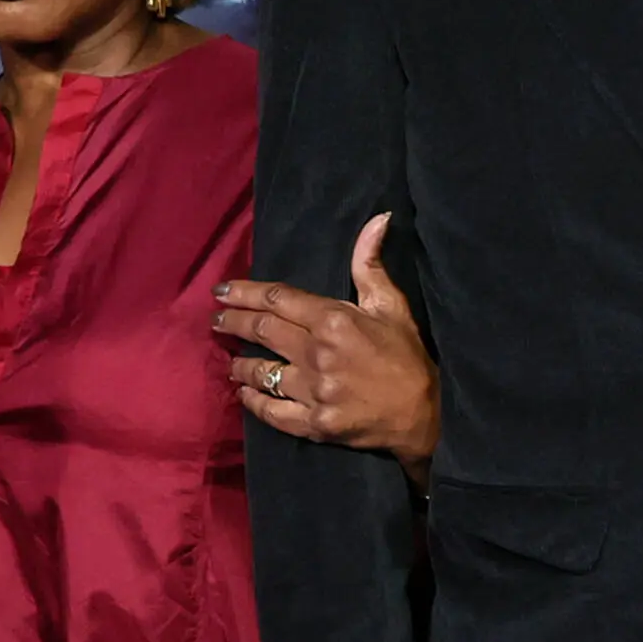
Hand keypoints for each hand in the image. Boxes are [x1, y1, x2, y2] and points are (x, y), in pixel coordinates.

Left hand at [218, 217, 439, 466]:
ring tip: (230, 360)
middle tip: (215, 319)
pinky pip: (272, 411)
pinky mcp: (314, 423)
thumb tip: (378, 219)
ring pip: (261, 372)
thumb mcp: (392, 305)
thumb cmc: (408, 357)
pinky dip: (253, 402)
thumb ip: (371, 264)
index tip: (222, 291)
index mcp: (333, 320)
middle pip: (261, 331)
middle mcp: (317, 353)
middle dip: (232, 322)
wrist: (427, 415)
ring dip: (239, 365)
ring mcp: (313, 391)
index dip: (244, 292)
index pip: (277, 299)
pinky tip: (244, 394)